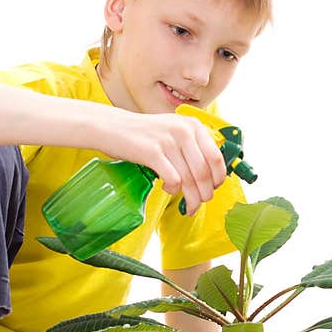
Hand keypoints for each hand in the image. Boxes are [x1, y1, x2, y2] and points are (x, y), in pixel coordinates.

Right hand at [104, 111, 226, 215]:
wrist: (112, 127)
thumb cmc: (146, 134)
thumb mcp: (174, 131)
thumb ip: (193, 146)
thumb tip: (212, 175)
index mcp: (193, 125)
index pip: (217, 157)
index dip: (219, 178)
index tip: (215, 188)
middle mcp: (184, 131)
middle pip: (204, 172)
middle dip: (206, 193)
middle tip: (201, 202)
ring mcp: (168, 141)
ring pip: (190, 180)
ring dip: (192, 198)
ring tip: (189, 206)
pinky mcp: (152, 153)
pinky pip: (173, 180)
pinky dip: (173, 190)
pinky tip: (167, 188)